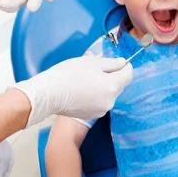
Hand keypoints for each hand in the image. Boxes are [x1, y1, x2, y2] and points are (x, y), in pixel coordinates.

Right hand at [14, 55, 132, 125]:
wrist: (49, 94)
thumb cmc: (69, 74)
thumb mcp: (92, 62)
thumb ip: (111, 63)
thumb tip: (122, 63)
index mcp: (113, 86)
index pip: (128, 75)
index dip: (126, 66)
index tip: (120, 61)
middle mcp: (111, 101)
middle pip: (118, 85)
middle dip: (112, 76)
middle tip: (96, 68)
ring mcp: (101, 110)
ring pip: (108, 94)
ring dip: (103, 86)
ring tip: (86, 79)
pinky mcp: (92, 115)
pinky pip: (99, 102)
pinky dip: (95, 95)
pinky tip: (81, 90)